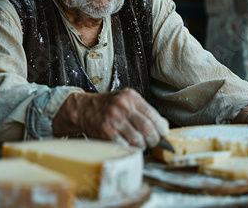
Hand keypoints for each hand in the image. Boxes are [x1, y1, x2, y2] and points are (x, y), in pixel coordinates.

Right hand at [52, 88, 168, 147]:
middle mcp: (123, 107)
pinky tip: (129, 146)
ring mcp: (114, 120)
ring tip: (139, 144)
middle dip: (154, 139)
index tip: (163, 134)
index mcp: (131, 97)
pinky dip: (130, 149)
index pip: (153, 115)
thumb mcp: (126, 100)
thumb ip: (143, 110)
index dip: (161, 128)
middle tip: (152, 142)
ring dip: (141, 146)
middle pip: (148, 129)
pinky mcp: (107, 132)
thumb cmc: (107, 105)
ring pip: (137, 140)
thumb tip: (163, 126)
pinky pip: (125, 146)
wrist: (84, 108)